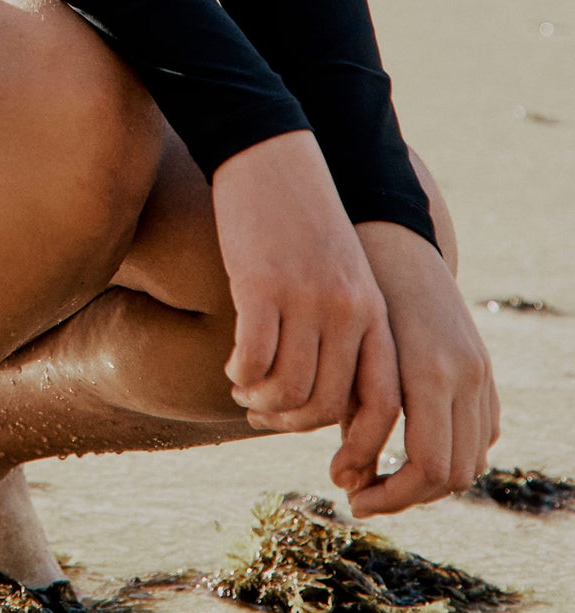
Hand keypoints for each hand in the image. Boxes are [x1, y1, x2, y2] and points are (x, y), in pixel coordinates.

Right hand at [211, 132, 400, 488]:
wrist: (271, 154)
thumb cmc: (301, 219)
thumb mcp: (341, 275)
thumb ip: (345, 329)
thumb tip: (327, 400)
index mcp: (373, 311)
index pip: (381, 404)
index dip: (357, 444)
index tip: (330, 459)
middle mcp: (347, 310)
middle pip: (323, 405)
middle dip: (289, 424)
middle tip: (262, 414)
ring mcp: (306, 298)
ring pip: (286, 389)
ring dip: (259, 400)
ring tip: (243, 388)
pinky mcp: (262, 284)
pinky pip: (252, 358)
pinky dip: (240, 373)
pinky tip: (231, 364)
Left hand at [335, 221, 498, 516]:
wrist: (394, 245)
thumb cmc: (355, 296)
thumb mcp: (350, 356)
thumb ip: (354, 420)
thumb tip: (347, 483)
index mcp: (430, 371)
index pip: (427, 466)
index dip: (390, 495)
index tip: (349, 496)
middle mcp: (466, 374)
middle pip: (453, 473)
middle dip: (406, 496)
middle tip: (361, 495)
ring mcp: (481, 373)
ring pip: (471, 459)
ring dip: (431, 482)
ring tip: (384, 479)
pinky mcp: (485, 372)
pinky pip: (481, 434)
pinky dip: (453, 454)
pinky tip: (411, 453)